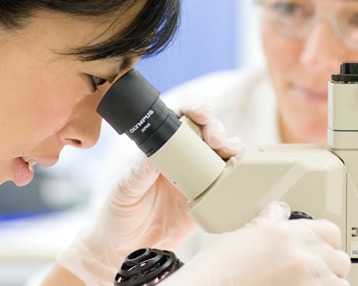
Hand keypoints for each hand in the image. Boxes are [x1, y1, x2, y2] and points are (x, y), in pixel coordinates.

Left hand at [56, 107, 239, 284]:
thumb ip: (137, 174)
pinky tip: (238, 173)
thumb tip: (152, 157)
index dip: (194, 111)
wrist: (126, 247)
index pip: (179, 122)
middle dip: (216, 129)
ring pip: (221, 155)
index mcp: (159, 150)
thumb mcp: (124, 191)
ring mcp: (196, 179)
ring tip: (230, 152)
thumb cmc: (119, 213)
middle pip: (206, 134)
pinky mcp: (206, 200)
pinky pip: (226, 183)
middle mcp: (180, 160)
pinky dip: (237, 175)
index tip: (201, 114)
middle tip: (216, 139)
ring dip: (231, 148)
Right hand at [162, 201, 351, 285]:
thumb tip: (276, 213)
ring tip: (306, 284)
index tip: (319, 252)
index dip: (324, 243)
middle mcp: (300, 255)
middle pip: (339, 258)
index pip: (330, 231)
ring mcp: (305, 280)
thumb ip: (264, 225)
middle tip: (309, 273)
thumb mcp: (237, 239)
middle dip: (328, 266)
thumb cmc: (215, 273)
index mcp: (284, 233)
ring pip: (340, 283)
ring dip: (327, 283)